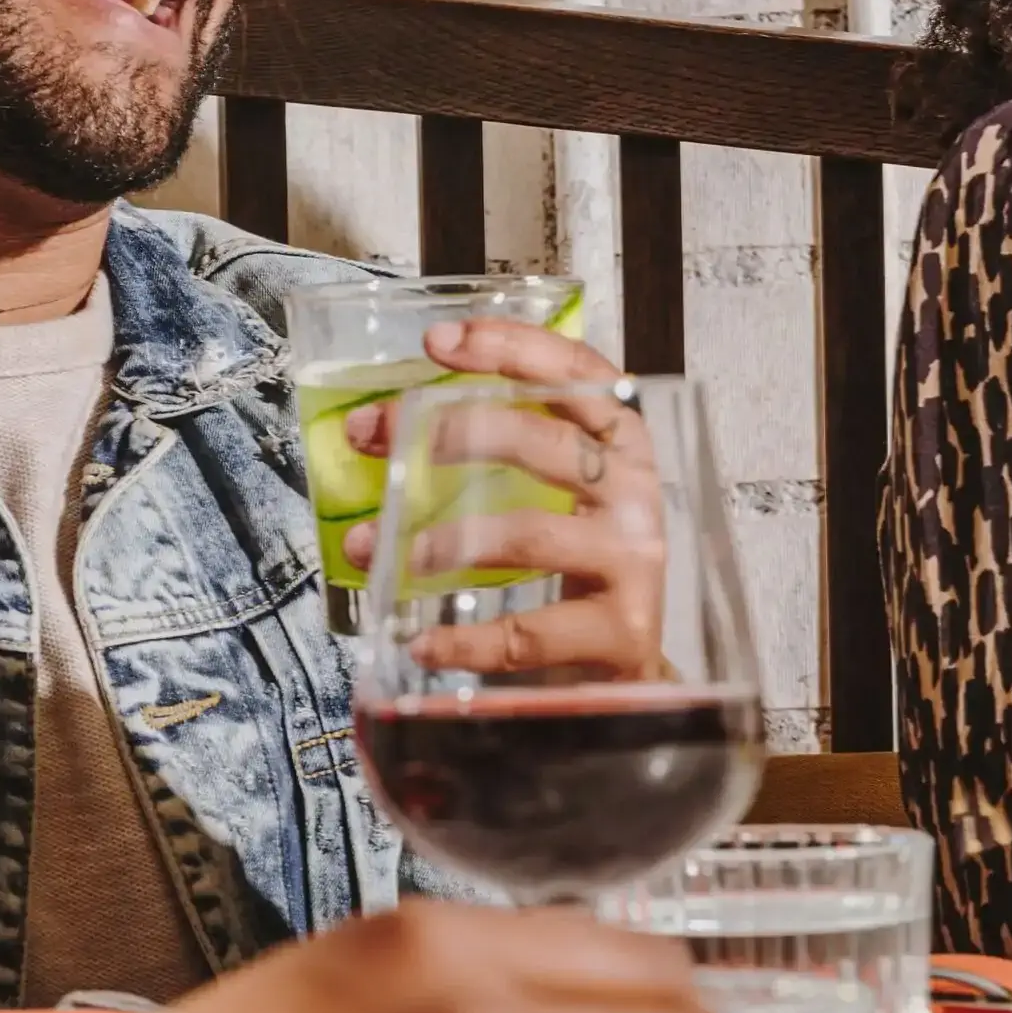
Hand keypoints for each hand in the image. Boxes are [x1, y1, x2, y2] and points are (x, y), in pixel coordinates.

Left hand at [342, 316, 668, 677]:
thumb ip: (487, 457)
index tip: (439, 341)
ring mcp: (633, 565)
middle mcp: (636, 495)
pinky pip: (528, 633)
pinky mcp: (618, 636)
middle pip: (546, 443)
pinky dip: (464, 638)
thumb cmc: (577, 570)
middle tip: (378, 438)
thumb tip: (375, 431)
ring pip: (530, 534)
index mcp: (621, 446)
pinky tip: (422, 640)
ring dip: (444, 538)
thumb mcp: (549, 497)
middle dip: (453, 431)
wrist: (628, 671)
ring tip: (384, 549)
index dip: (513, 348)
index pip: (578, 376)